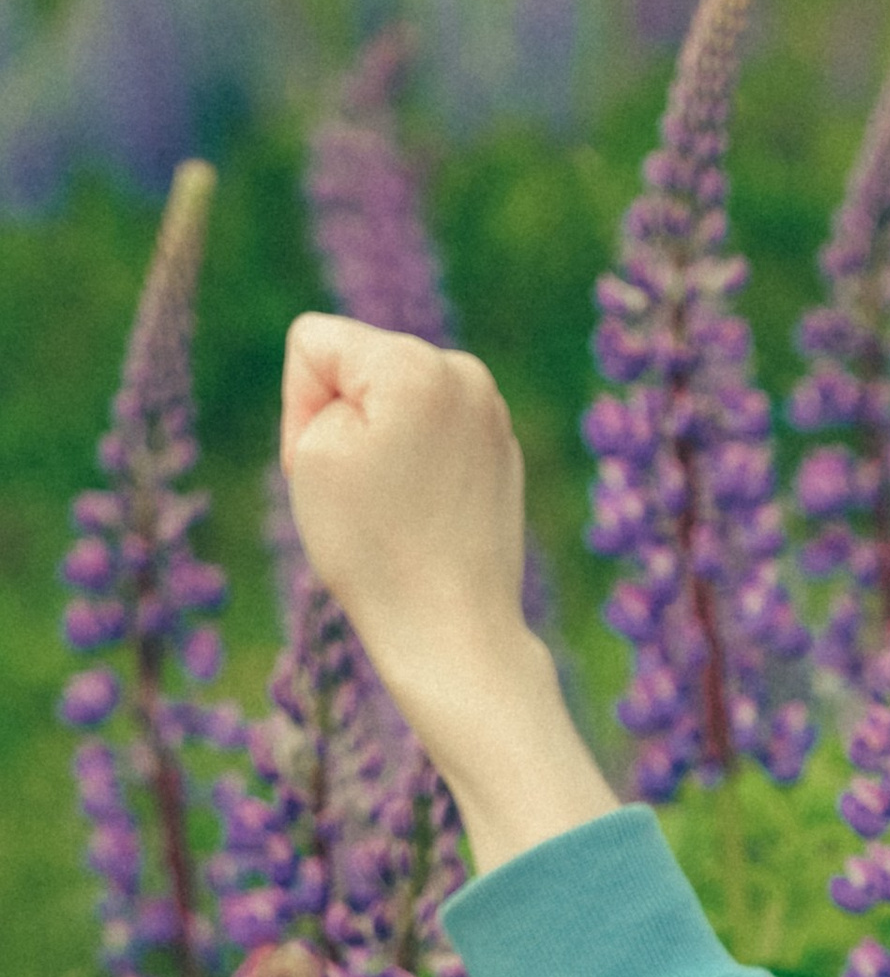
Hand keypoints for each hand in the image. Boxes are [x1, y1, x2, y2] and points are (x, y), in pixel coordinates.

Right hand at [278, 316, 613, 874]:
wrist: (452, 635)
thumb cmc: (371, 549)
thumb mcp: (313, 450)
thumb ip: (329, 385)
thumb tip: (381, 391)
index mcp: (413, 361)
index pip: (314, 342)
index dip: (298, 407)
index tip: (324, 468)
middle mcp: (465, 372)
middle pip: (360, 365)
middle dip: (344, 420)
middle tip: (364, 495)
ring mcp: (493, 413)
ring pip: (396, 401)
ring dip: (381, 442)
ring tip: (397, 506)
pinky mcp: (504, 452)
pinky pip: (432, 436)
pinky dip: (418, 465)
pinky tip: (426, 515)